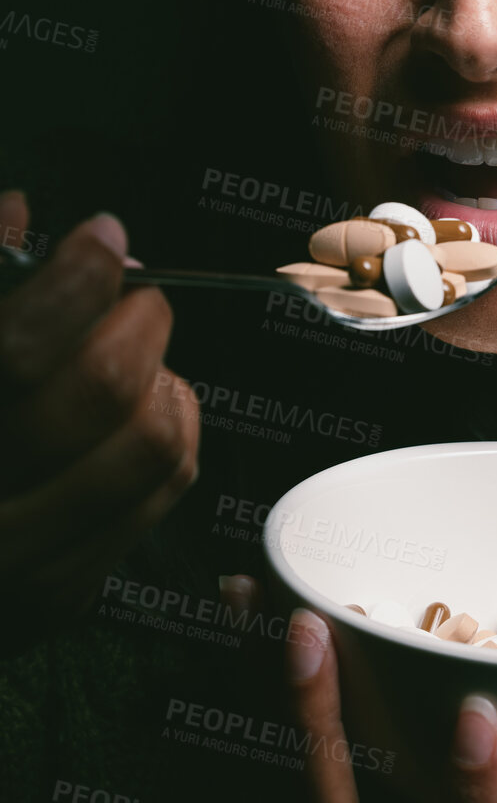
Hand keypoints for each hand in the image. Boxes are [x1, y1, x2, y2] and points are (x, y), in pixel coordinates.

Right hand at [0, 190, 199, 648]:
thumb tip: (18, 212)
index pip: (19, 345)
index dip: (76, 276)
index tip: (98, 239)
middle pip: (103, 387)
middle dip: (137, 318)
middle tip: (131, 297)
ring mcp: (18, 558)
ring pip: (151, 441)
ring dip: (162, 377)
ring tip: (134, 357)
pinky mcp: (61, 590)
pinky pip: (164, 491)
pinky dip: (173, 428)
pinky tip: (143, 408)